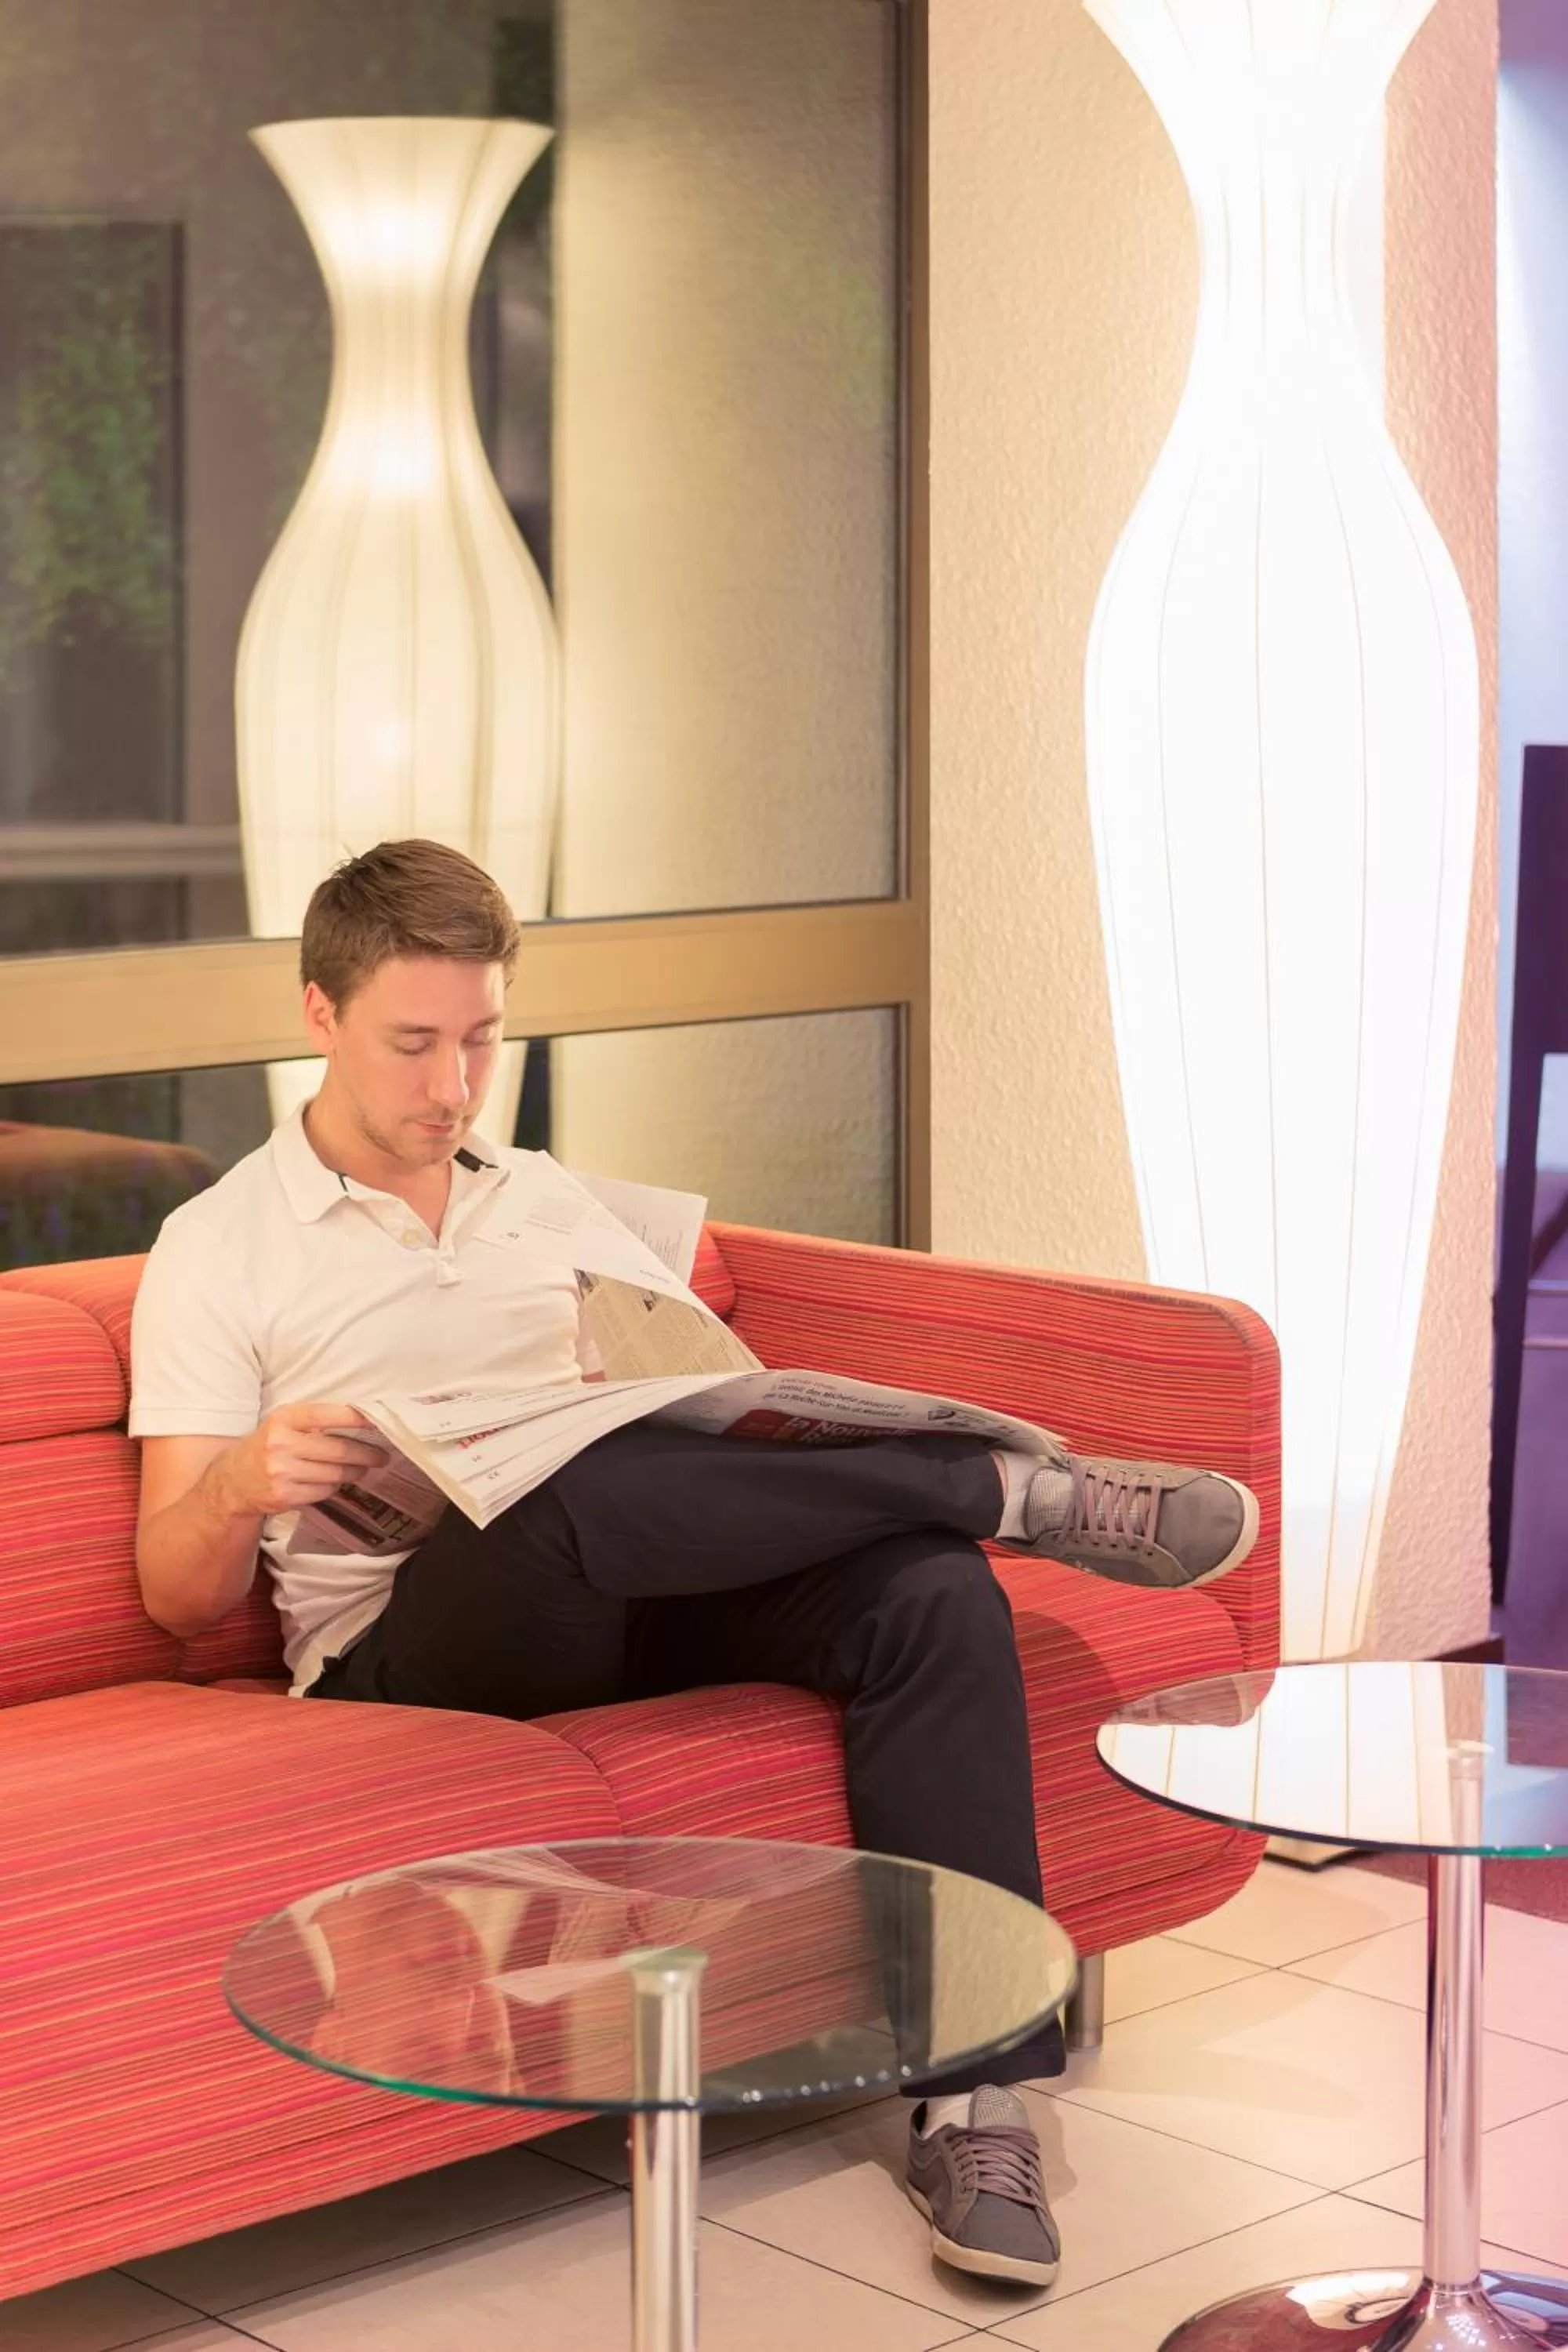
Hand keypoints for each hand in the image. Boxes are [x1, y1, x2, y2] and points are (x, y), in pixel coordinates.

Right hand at [214, 1402, 388, 1519]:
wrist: (232, 1482)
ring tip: (363, 1468)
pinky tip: (334, 1481)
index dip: (354, 1417)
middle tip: (382, 1455)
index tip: (376, 1421)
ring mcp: (282, 1473)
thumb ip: (313, 1421)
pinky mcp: (285, 1496)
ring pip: (335, 1474)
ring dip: (355, 1472)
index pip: (325, 1415)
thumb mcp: (282, 1424)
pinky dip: (334, 1486)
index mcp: (283, 1420)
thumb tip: (360, 1421)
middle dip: (366, 1453)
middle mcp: (281, 1445)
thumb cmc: (266, 1446)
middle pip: (338, 1450)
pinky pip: (324, 1491)